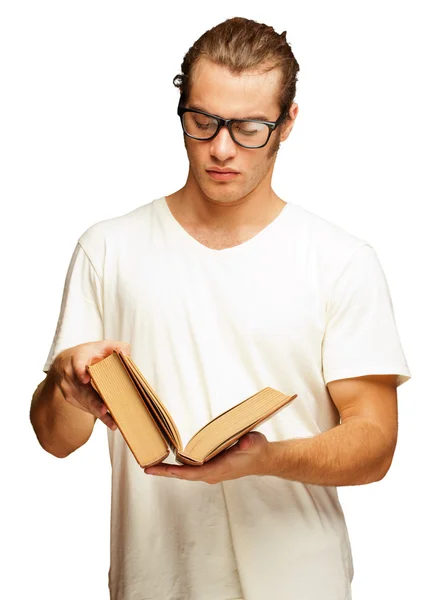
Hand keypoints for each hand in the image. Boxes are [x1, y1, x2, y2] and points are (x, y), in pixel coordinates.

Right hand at [50, 340, 130, 429]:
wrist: (65, 362)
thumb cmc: (88, 354)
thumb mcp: (101, 346)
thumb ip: (116, 346)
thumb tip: (126, 354)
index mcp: (77, 358)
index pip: (77, 364)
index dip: (80, 371)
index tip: (85, 378)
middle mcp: (69, 374)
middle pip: (82, 389)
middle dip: (93, 401)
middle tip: (105, 409)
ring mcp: (68, 388)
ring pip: (83, 401)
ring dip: (97, 411)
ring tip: (113, 421)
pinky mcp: (71, 398)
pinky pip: (85, 407)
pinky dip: (97, 414)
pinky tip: (111, 422)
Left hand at [144, 431, 269, 482]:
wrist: (263, 460)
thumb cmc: (257, 450)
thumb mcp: (254, 443)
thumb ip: (249, 442)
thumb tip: (245, 441)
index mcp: (219, 469)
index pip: (192, 473)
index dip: (174, 472)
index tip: (158, 470)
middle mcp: (212, 473)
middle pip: (184, 475)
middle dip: (165, 472)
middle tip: (146, 468)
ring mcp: (210, 472)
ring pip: (186, 473)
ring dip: (169, 470)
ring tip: (152, 464)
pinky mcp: (210, 467)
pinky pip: (190, 469)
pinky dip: (178, 466)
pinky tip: (170, 460)